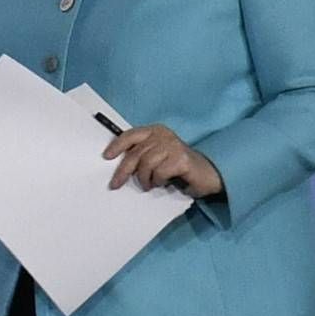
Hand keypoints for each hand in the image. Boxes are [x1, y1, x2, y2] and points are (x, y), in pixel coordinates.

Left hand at [103, 123, 223, 197]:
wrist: (207, 174)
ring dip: (144, 179)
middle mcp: (164, 135)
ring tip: (149, 185)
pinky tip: (164, 183)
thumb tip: (121, 166)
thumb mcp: (158, 156)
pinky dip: (158, 181)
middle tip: (116, 184)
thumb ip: (142, 155)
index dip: (117, 145)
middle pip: (135, 153)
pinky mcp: (181, 159)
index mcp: (156, 131)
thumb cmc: (178, 166)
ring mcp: (173, 146)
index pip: (131, 135)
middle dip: (123, 170)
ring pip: (146, 164)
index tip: (106, 156)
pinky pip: (160, 172)